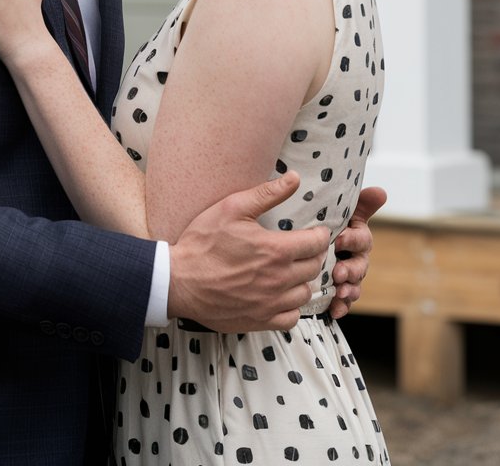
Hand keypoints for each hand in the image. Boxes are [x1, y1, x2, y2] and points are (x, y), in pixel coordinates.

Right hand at [167, 172, 330, 332]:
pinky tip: (280, 295)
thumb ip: (267, 193)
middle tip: (302, 248)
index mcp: (275, 250)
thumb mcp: (232, 208)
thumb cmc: (202, 243)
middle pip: (314, 267)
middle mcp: (279, 279)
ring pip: (305, 293)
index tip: (315, 232)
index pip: (316, 243)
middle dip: (312, 255)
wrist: (179, 281)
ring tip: (291, 270)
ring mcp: (271, 303)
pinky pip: (291, 317)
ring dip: (302, 280)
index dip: (320, 235)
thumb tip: (294, 178)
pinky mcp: (261, 320)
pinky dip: (291, 306)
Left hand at [327, 185, 385, 319]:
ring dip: (348, 290)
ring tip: (338, 292)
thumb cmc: (332, 223)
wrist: (313, 241)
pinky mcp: (340, 289)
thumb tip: (381, 191)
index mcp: (358, 237)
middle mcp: (357, 258)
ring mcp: (349, 275)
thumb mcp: (344, 210)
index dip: (352, 240)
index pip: (361, 239)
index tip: (339, 239)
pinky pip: (344, 301)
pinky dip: (341, 306)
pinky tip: (334, 311)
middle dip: (351, 270)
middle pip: (359, 266)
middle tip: (338, 272)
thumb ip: (361, 203)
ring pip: (353, 285)